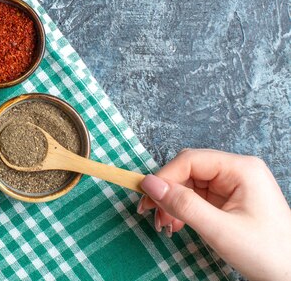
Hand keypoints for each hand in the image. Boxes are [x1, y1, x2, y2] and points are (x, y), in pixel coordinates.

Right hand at [138, 149, 290, 280]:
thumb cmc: (267, 253)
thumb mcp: (220, 230)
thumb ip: (183, 204)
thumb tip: (149, 184)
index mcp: (241, 169)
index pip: (190, 160)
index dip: (165, 177)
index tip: (146, 198)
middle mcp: (237, 171)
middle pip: (188, 170)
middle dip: (168, 192)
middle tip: (151, 214)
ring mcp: (234, 185)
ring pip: (190, 184)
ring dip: (173, 203)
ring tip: (165, 225)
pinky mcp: (230, 200)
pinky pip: (198, 197)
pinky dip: (183, 210)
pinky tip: (177, 225)